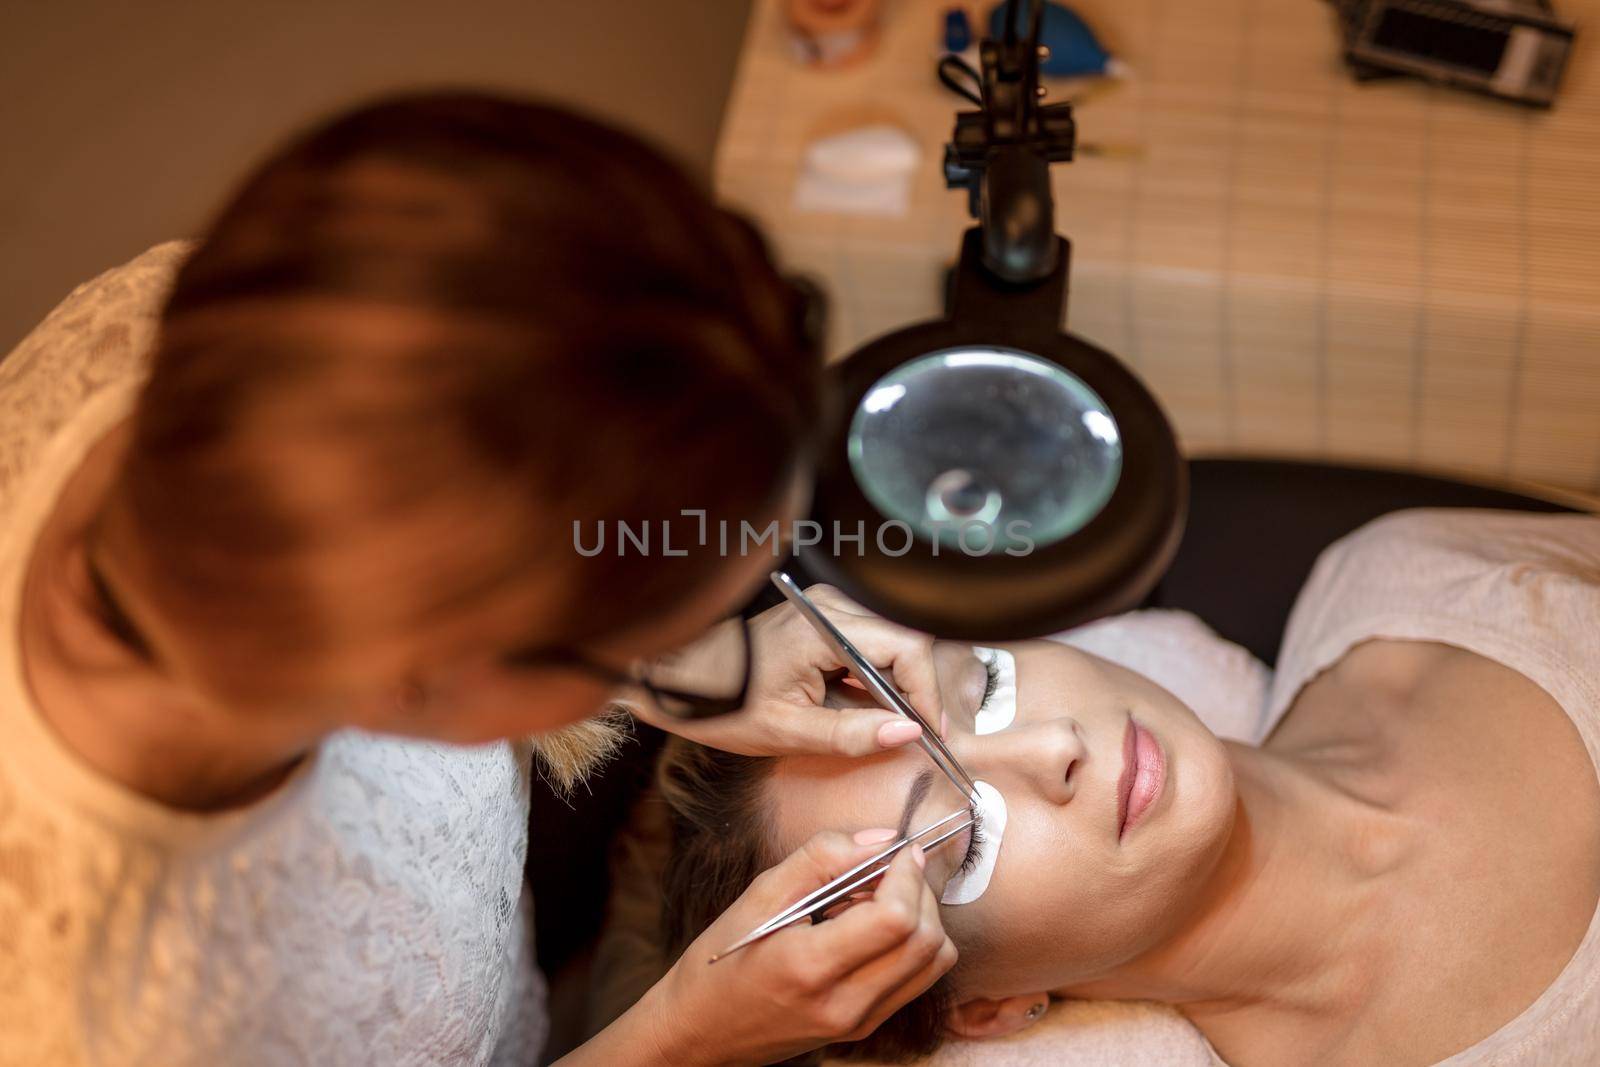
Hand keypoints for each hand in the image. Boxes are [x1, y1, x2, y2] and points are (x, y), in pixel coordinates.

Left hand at [637, 584, 942, 757]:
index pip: (906, 648)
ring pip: (896, 638)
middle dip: (919, 687)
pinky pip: (875, 640)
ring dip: (903, 680)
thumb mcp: (789, 733)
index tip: (929, 732)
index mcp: (820, 630)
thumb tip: (909, 733)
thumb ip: (852, 734)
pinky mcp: (827, 617)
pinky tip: (871, 705)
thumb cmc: (728, 706)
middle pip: (908, 639)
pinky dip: (884, 673)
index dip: (927, 692)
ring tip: (893, 722)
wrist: (686, 681)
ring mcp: (829, 607)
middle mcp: (830, 607)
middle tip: (917, 732)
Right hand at [640, 828, 956, 1066]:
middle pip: (927, 941)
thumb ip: (820, 858)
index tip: (898, 850)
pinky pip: (917, 979)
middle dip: (919, 891)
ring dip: (921, 917)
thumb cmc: (722, 960)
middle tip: (886, 869)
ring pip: (934, 961)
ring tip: (877, 900)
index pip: (897, 919)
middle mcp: (844, 1003)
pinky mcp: (865, 1027)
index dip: (907, 875)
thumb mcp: (759, 895)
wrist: (702, 1029)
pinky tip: (873, 928)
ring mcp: (859, 1021)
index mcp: (810, 966)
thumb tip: (881, 839)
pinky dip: (912, 943)